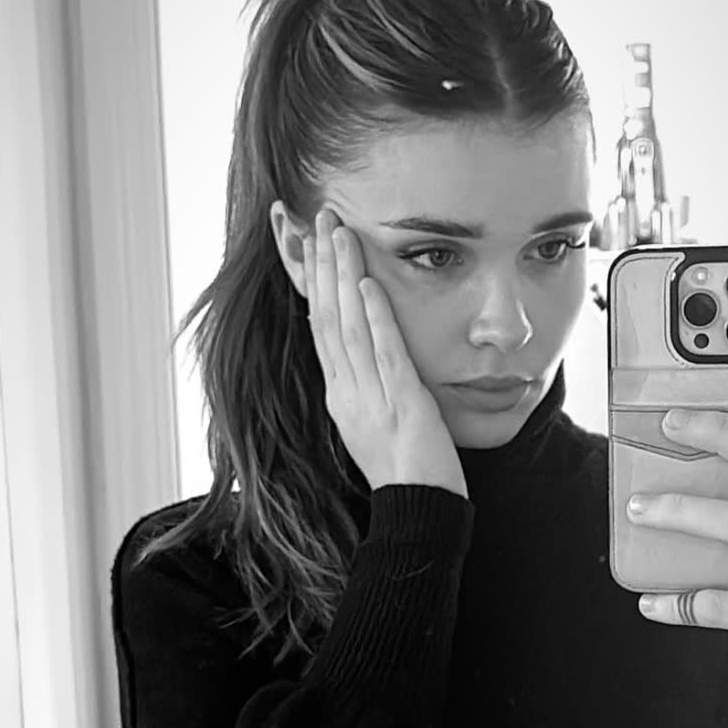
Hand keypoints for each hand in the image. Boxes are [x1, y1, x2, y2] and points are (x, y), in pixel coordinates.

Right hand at [303, 208, 467, 499]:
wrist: (418, 510)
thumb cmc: (405, 470)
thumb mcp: (375, 420)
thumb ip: (367, 385)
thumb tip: (360, 356)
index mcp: (339, 394)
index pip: (319, 327)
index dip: (312, 282)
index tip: (309, 242)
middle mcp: (346, 391)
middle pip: (326, 317)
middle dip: (321, 265)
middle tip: (318, 218)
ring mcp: (370, 396)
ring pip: (348, 327)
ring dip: (343, 277)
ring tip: (340, 234)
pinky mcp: (401, 402)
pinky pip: (384, 353)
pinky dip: (375, 316)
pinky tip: (369, 284)